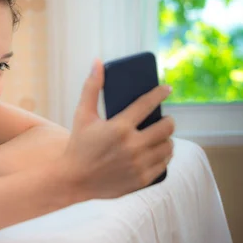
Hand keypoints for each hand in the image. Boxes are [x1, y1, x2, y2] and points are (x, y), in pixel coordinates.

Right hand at [61, 60, 174, 199]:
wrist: (74, 180)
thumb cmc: (78, 144)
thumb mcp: (82, 115)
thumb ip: (91, 88)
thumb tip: (98, 62)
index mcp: (118, 127)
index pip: (147, 104)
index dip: (160, 93)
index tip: (167, 88)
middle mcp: (132, 146)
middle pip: (166, 126)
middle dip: (167, 120)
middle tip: (163, 119)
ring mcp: (138, 164)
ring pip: (168, 146)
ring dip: (167, 138)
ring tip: (160, 135)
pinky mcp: (142, 179)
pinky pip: (164, 163)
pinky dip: (163, 155)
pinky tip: (158, 151)